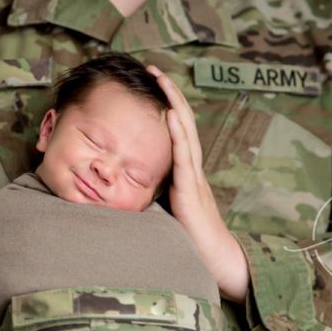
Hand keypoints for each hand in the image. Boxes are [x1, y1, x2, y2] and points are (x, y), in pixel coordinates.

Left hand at [147, 65, 249, 302]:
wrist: (213, 261)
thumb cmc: (187, 241)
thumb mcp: (162, 212)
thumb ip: (148, 196)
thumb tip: (118, 190)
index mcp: (182, 173)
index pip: (173, 132)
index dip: (164, 107)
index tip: (150, 86)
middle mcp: (190, 169)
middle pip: (181, 122)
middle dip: (168, 94)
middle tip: (154, 69)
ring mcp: (193, 177)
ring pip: (184, 131)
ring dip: (173, 103)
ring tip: (162, 79)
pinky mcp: (191, 189)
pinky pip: (185, 156)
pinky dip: (179, 133)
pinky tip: (171, 115)